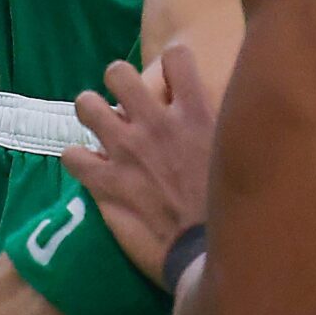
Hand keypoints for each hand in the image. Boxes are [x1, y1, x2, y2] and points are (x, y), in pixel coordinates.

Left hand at [61, 46, 214, 284]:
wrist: (209, 258)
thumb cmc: (236, 212)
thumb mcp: (242, 157)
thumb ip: (231, 130)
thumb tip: (236, 116)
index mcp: (195, 114)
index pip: (176, 57)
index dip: (169, 63)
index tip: (171, 80)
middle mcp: (156, 123)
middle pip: (117, 73)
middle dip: (117, 83)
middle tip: (126, 103)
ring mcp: (126, 150)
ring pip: (87, 105)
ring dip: (91, 115)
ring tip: (100, 128)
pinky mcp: (106, 182)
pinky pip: (73, 155)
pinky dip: (78, 160)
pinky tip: (90, 169)